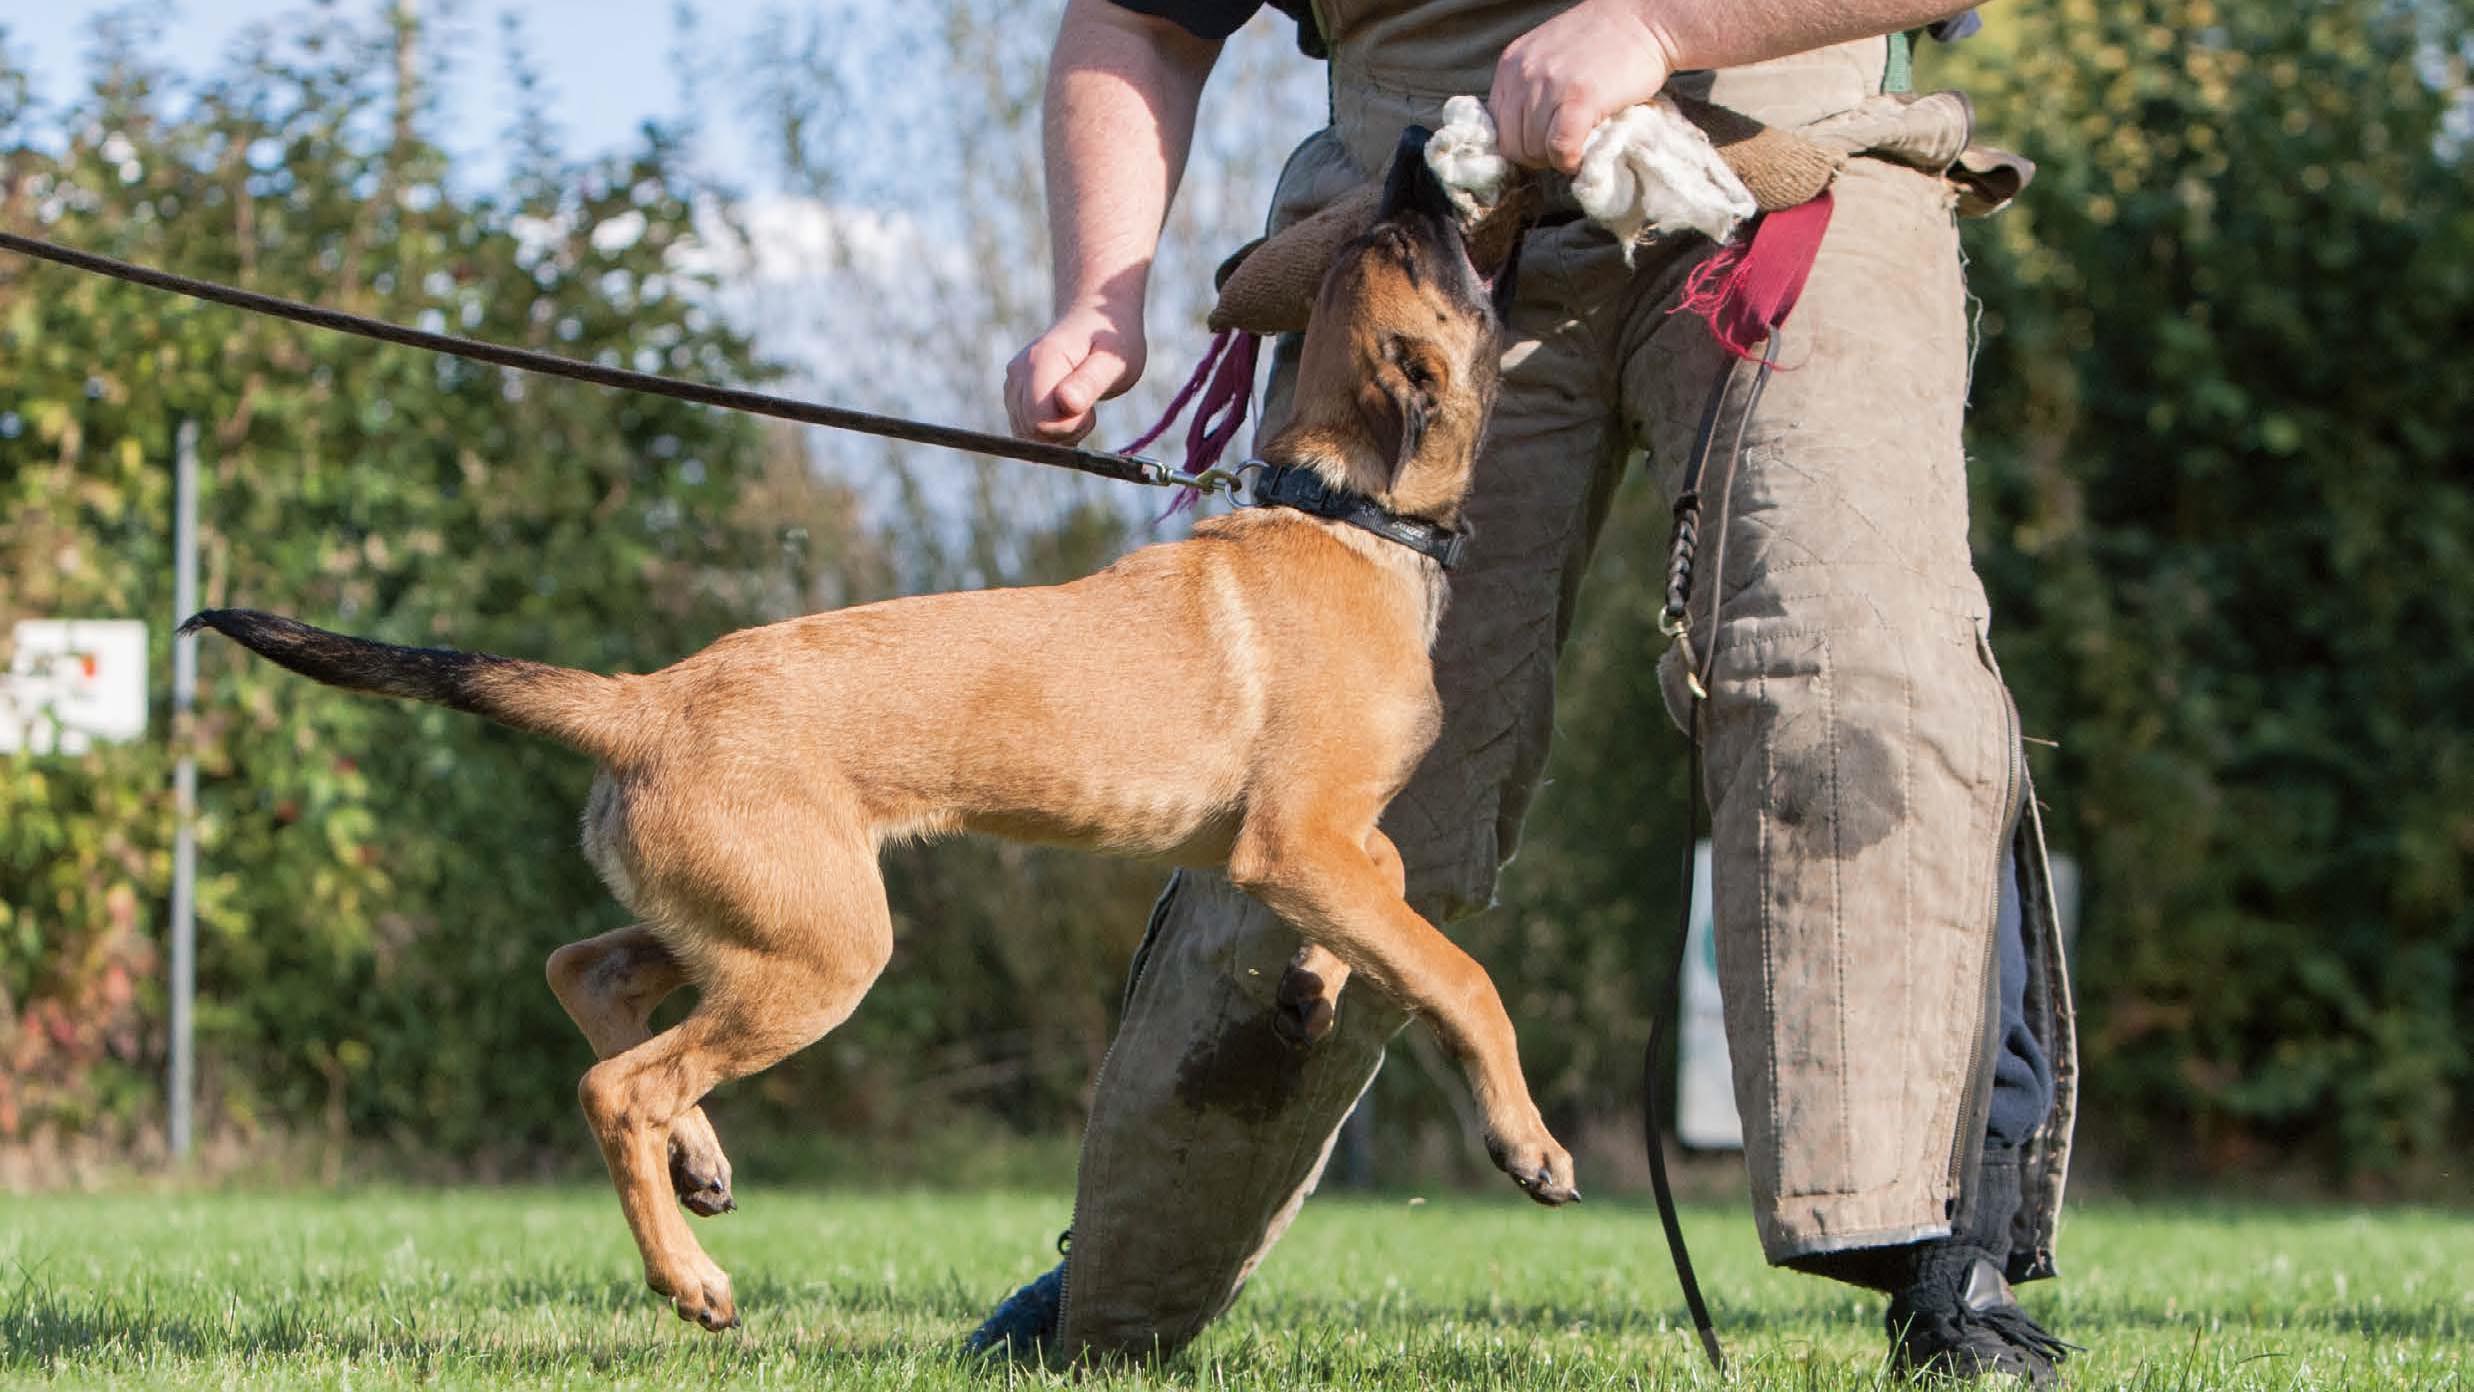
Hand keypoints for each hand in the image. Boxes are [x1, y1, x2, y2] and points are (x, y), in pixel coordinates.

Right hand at [1003, 304, 1145, 443]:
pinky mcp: (1014, 397)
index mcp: (1040, 362)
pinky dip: (1052, 431)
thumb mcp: (1114, 360)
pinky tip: (1068, 410)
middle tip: (1088, 407)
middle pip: (1032, 432)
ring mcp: (1013, 385)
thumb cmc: (1111, 340)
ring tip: (1079, 403)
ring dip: (1060, 432)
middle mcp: (1018, 373)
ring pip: (1029, 436)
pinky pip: (1028, 432)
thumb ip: (1089, 382)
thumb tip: (1066, 402)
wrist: (1095, 320)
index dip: (1069, 427)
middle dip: (1065, 431)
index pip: (1040, 422)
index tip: (1090, 410)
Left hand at [1489, 0, 1680, 173]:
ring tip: (1580, 141)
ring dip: (1557, 157)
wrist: (1647, 19)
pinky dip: (1570, 160)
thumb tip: (1522, 135)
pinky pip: (1561, 149)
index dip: (1519, 142)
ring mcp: (1549, 85)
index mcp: (1511, 64)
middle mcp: (1523, 73)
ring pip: (1534, 151)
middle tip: (1565, 146)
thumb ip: (1530, 87)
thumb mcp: (1550, 56)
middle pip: (1512, 144)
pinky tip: (1584, 154)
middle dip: (1537, 155)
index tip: (1544, 143)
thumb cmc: (1606, 43)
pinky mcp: (1579, 99)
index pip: (1495, 126)